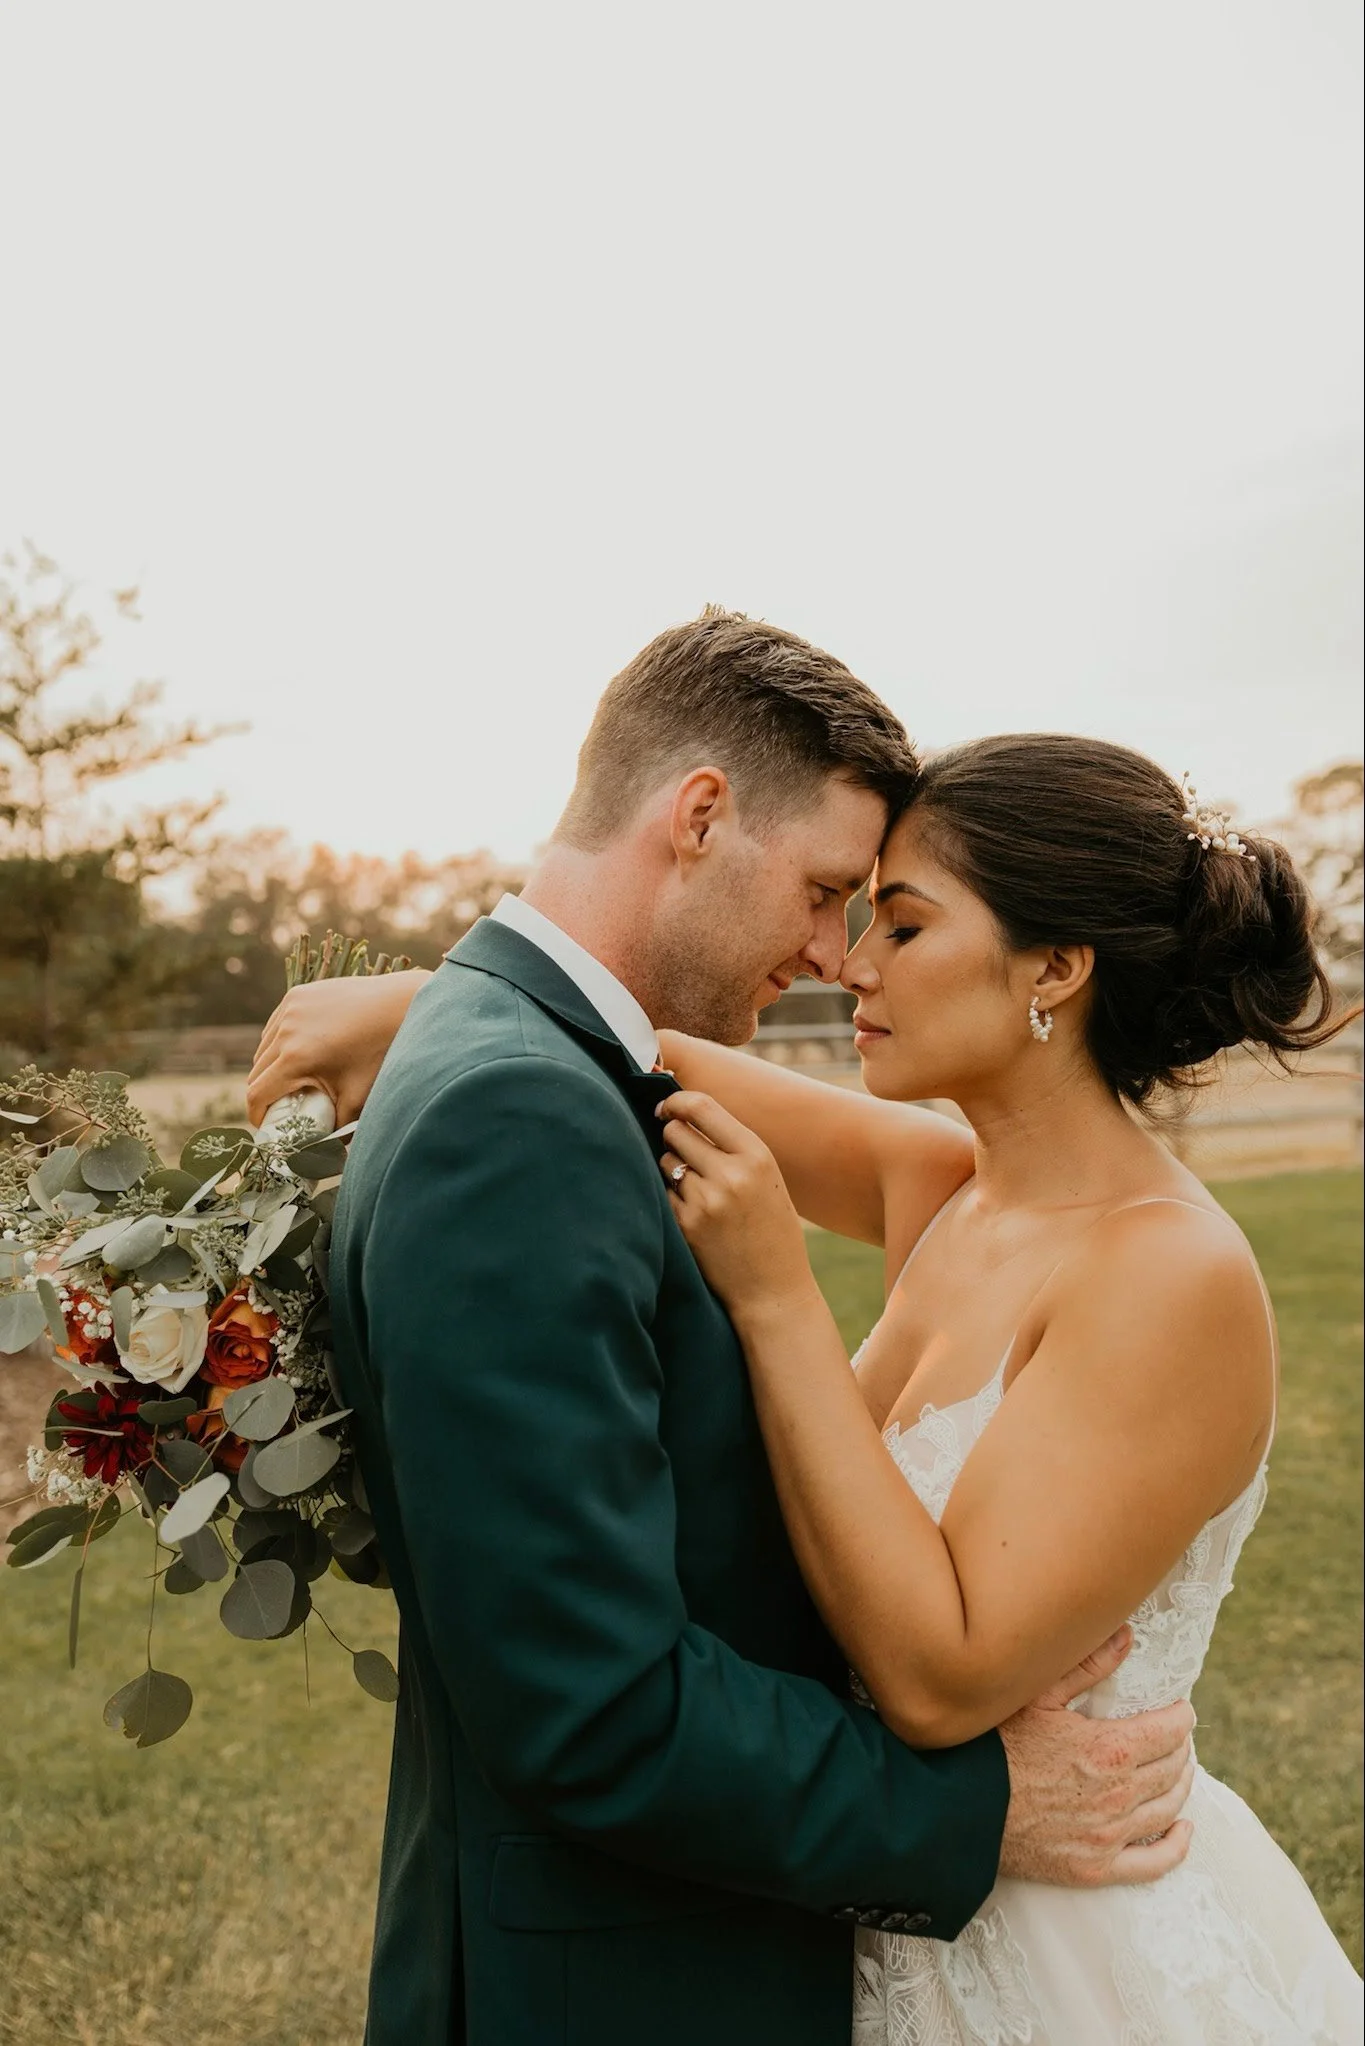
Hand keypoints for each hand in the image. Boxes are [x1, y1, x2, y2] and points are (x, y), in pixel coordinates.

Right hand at [245, 968, 428, 1128]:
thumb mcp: (358, 1097)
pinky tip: (297, 1050)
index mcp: (296, 1058)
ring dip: (270, 1065)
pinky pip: (276, 1025)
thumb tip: (327, 1155)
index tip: (267, 1125)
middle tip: (282, 1105)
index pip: (257, 1093)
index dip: (258, 1114)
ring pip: (264, 1046)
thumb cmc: (381, 1052)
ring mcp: (291, 1008)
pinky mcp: (298, 994)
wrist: (400, 1006)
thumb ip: (338, 1129)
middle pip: (257, 1070)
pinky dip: (280, 1040)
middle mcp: (286, 1030)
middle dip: (265, 1092)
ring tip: (290, 1079)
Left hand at [656, 1091, 816, 1318]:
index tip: (665, 1107)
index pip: (701, 1106)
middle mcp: (731, 1173)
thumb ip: (732, 1146)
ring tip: (697, 1192)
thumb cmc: (770, 1230)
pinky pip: (663, 1194)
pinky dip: (670, 1198)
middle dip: (672, 1138)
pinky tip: (691, 1214)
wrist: (774, 1291)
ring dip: (672, 1170)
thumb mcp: (766, 1178)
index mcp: (757, 1155)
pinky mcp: (687, 1225)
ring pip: (666, 1162)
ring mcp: (707, 1200)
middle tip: (684, 1155)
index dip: (675, 1101)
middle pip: (676, 1132)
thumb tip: (682, 1114)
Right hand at [997, 1626, 1195, 1886]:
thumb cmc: (996, 1746)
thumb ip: (1087, 1666)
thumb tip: (1126, 1636)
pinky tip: (1182, 1830)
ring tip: (1178, 1769)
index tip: (1180, 1708)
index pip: (1170, 1731)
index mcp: (1108, 1750)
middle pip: (1173, 1768)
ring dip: (1181, 1785)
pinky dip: (1176, 1846)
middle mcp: (1117, 1795)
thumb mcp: (1037, 1696)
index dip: (1181, 1716)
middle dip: (1180, 1747)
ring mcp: (1109, 1836)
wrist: (962, 1809)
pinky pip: (1154, 1863)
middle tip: (1175, 1736)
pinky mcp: (1097, 1868)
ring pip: (1168, 1808)